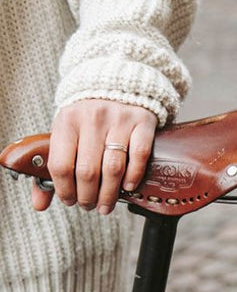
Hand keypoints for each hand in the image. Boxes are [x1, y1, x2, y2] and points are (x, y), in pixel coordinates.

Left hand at [32, 100, 157, 213]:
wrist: (117, 86)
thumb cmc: (89, 120)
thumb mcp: (66, 134)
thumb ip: (53, 169)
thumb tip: (39, 204)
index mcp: (67, 121)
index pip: (61, 165)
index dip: (65, 190)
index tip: (70, 201)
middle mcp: (91, 118)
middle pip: (88, 171)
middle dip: (88, 196)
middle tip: (90, 206)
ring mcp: (119, 120)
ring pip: (113, 168)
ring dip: (109, 194)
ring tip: (106, 205)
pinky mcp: (142, 122)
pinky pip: (139, 155)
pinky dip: (133, 175)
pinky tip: (127, 187)